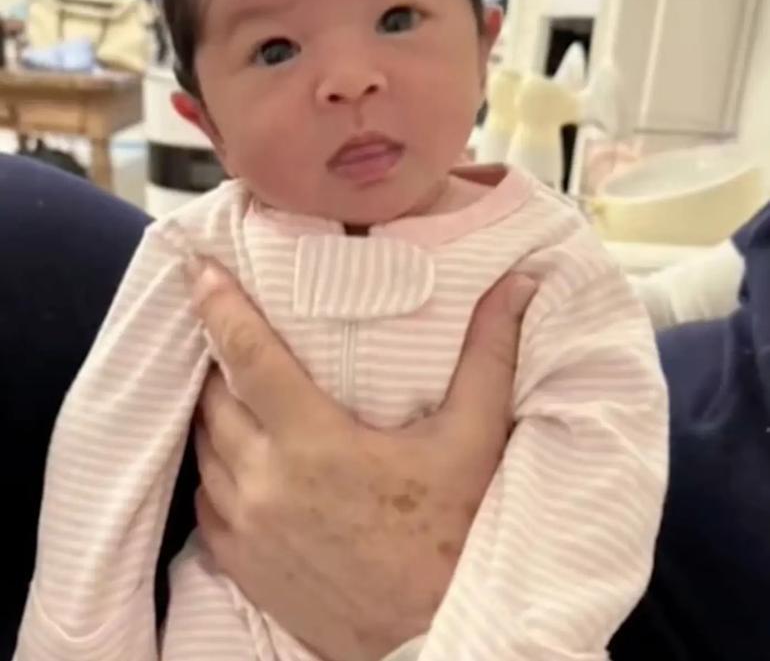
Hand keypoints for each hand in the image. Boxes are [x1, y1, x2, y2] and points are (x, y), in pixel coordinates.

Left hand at [191, 254, 532, 660]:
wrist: (432, 639)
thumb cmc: (453, 537)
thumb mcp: (475, 440)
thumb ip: (490, 355)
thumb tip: (519, 286)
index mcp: (317, 443)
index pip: (250, 357)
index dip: (221, 306)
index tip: (199, 270)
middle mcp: (267, 483)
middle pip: (215, 397)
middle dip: (219, 356)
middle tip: (231, 329)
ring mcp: (247, 528)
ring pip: (204, 446)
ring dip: (216, 410)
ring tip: (235, 385)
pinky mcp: (241, 565)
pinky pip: (205, 500)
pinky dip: (215, 466)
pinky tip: (240, 455)